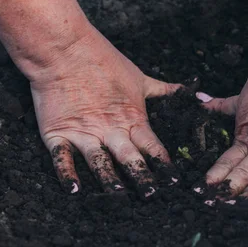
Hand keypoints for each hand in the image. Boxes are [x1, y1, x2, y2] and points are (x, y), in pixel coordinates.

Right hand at [29, 29, 180, 194]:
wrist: (64, 50)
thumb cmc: (104, 62)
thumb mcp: (140, 78)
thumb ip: (164, 91)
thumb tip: (190, 92)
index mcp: (131, 118)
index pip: (152, 145)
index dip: (164, 164)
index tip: (175, 182)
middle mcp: (109, 129)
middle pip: (129, 158)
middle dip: (142, 178)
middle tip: (152, 196)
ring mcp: (83, 132)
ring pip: (99, 161)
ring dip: (108, 179)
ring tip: (117, 195)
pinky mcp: (58, 133)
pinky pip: (62, 158)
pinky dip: (67, 174)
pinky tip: (73, 190)